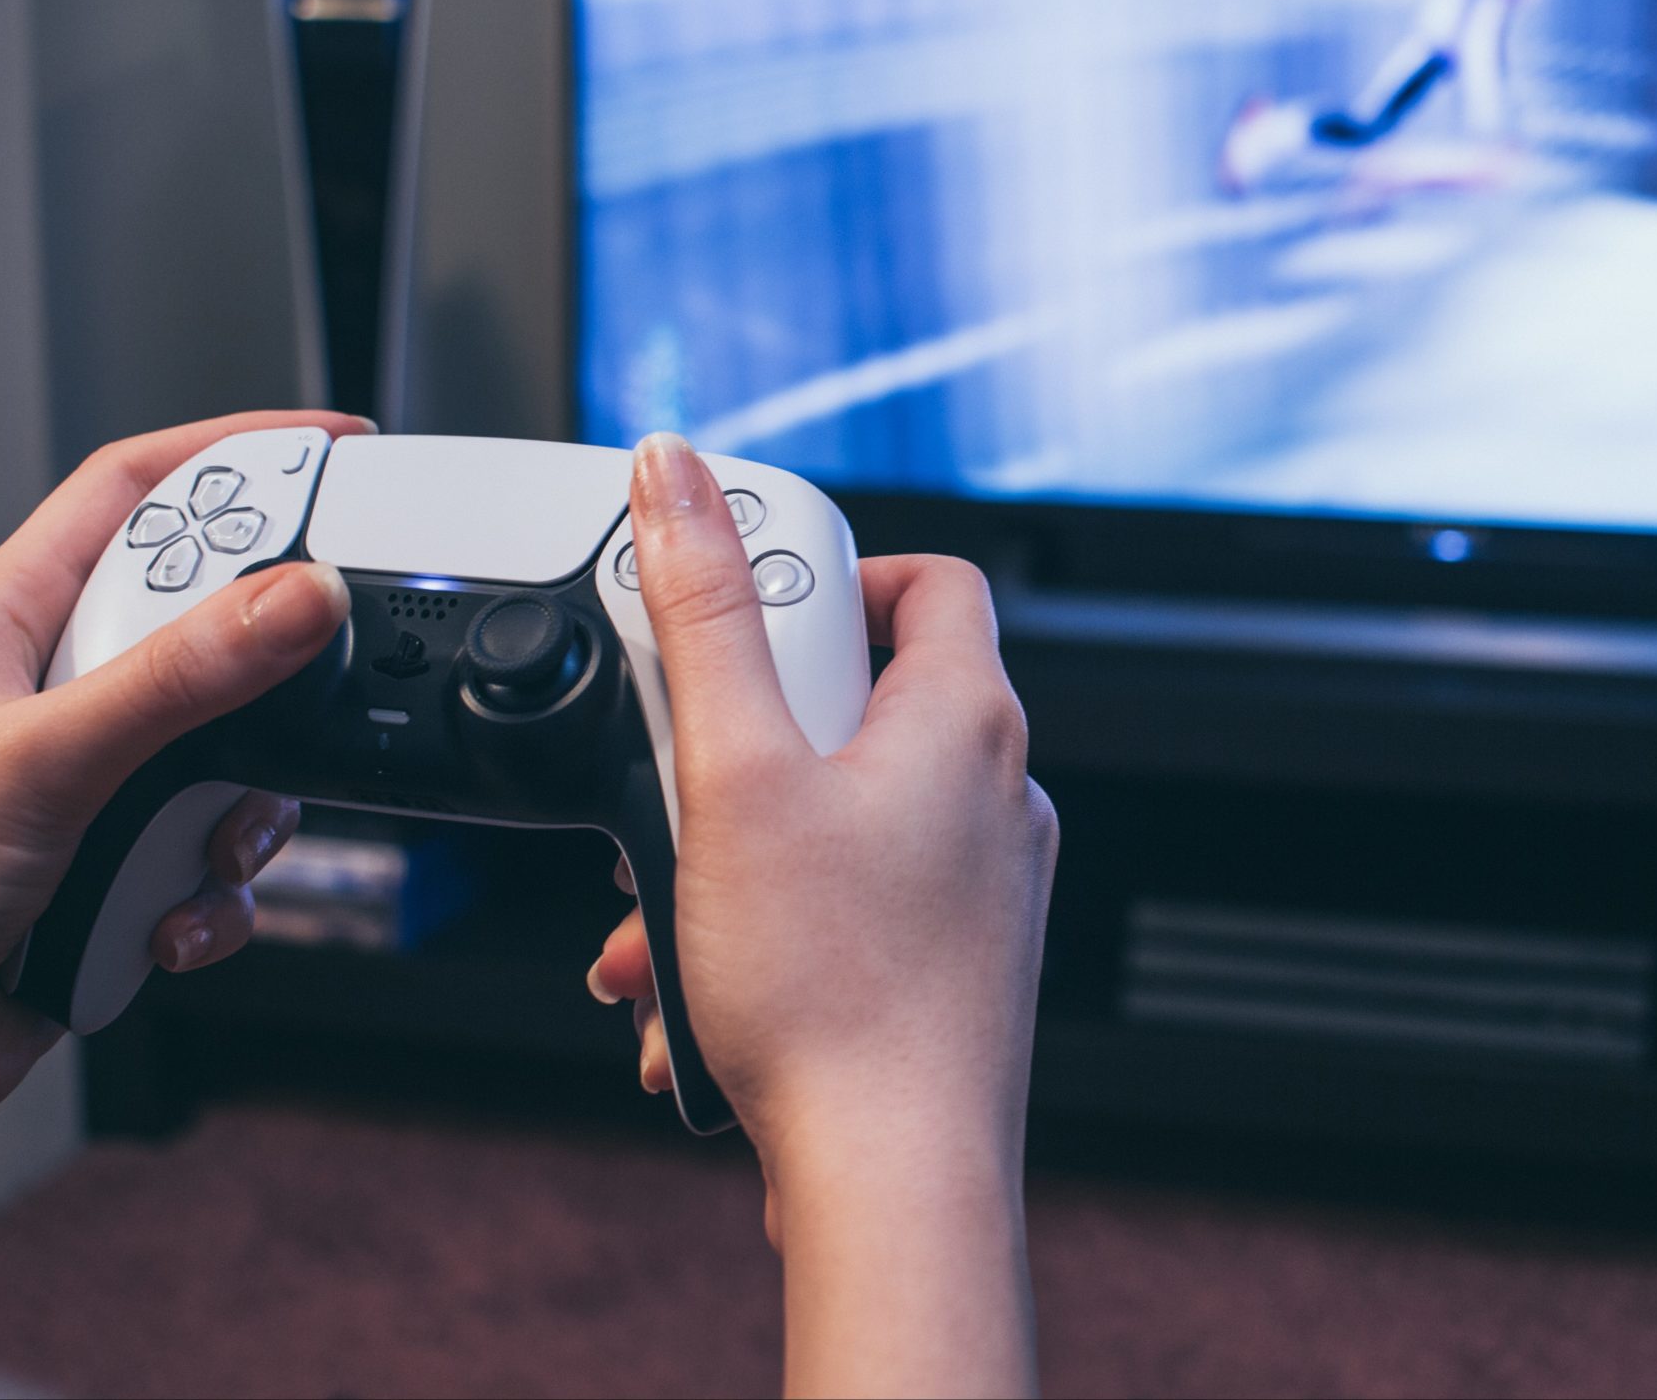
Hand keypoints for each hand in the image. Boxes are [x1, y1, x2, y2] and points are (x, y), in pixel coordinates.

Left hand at [0, 411, 368, 1249]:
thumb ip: (181, 677)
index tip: (334, 451)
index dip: (234, 454)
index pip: (135, 491)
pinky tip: (161, 923)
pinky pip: (220, 853)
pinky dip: (213, 895)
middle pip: (213, 624)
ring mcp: (95, 777)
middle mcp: (57, 689)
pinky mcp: (122, 862)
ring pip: (237, 751)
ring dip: (240, 814)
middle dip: (266, 677)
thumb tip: (296, 596)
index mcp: (12, 620)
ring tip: (197, 849)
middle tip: (311, 687)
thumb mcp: (43, 762)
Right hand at [587, 433, 1056, 1397]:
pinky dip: (763, 926)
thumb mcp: (732, 772)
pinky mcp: (950, 965)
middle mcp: (996, 795)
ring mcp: (980, 887)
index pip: (926, 581)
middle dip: (734, 747)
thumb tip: (677, 475)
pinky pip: (845, 904)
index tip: (741, 613)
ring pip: (832, 820)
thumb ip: (704, 611)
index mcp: (967, 721)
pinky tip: (692, 991)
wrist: (893, 1180)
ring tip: (659, 918)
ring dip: (726, 856)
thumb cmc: (833, 991)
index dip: (831, 575)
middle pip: (855, 705)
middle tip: (674, 784)